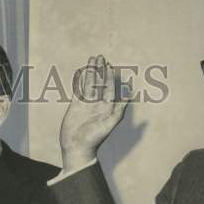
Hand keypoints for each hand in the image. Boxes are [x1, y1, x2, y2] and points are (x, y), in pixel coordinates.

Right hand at [59, 55, 128, 171]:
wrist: (77, 147)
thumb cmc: (95, 138)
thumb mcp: (110, 124)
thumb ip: (119, 110)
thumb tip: (128, 95)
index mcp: (106, 106)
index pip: (108, 86)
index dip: (109, 75)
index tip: (108, 64)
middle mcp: (97, 103)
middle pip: (99, 82)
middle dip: (100, 69)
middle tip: (100, 56)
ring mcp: (85, 104)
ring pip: (89, 83)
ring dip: (90, 71)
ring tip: (91, 59)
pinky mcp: (75, 106)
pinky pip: (78, 90)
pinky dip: (80, 81)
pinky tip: (81, 72)